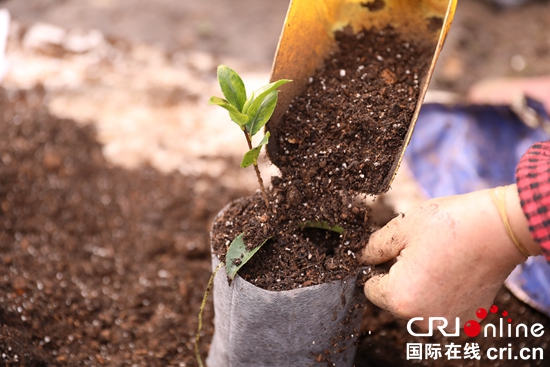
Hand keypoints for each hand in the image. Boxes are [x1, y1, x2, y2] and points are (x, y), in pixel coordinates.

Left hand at [360, 186, 539, 329]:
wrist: (498, 229)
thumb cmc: (447, 225)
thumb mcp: (399, 229)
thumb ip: (371, 249)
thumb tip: (359, 259)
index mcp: (399, 299)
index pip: (370, 287)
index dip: (380, 265)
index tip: (399, 249)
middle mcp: (420, 319)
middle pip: (393, 298)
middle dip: (399, 276)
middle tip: (422, 251)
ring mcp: (445, 322)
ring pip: (416, 303)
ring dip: (420, 285)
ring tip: (439, 259)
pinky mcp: (466, 320)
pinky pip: (439, 307)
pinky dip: (441, 292)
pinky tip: (454, 270)